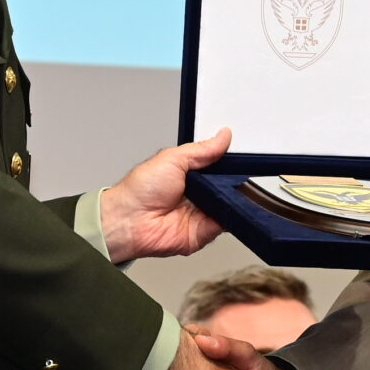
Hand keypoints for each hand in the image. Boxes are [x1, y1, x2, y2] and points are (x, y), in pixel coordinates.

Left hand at [101, 128, 230, 263]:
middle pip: (227, 187)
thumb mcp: (172, 159)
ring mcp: (202, 214)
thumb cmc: (140, 190)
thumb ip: (201, 150)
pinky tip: (227, 206)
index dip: (229, 163)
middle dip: (234, 181)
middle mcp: (198, 195)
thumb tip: (222, 137)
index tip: (240, 157)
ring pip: (230, 205)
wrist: (129, 221)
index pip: (219, 168)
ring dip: (233, 199)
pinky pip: (226, 224)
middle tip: (237, 174)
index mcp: (190, 176)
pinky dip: (230, 216)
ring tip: (230, 189)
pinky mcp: (205, 232)